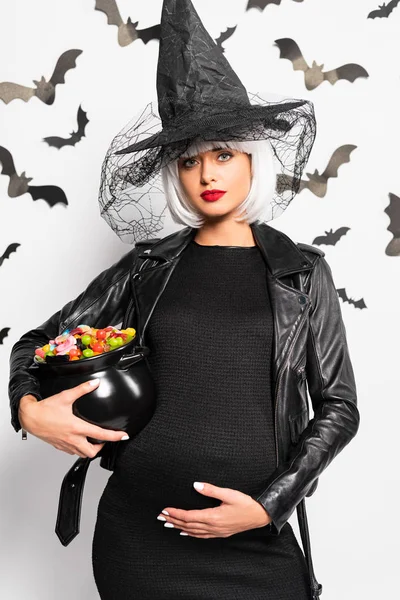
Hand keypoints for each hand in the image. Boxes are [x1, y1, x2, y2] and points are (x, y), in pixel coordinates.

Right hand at [18, 379, 128, 457]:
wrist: (29, 417)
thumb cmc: (45, 409)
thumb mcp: (66, 396)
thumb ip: (82, 389)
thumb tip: (94, 383)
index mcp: (76, 427)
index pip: (100, 435)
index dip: (114, 436)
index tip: (123, 436)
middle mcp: (72, 439)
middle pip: (92, 452)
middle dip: (101, 447)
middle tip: (105, 439)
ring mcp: (65, 444)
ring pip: (82, 454)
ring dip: (90, 449)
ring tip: (93, 440)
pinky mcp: (59, 446)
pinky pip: (72, 452)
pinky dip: (79, 449)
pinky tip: (79, 440)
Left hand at [157, 481, 271, 538]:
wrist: (259, 516)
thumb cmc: (245, 504)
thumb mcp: (229, 493)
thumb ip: (211, 490)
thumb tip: (195, 485)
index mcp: (213, 516)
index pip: (189, 516)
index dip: (176, 513)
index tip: (165, 509)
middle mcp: (212, 526)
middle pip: (188, 525)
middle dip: (173, 520)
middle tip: (160, 517)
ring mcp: (216, 532)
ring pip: (193, 531)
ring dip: (179, 527)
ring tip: (168, 524)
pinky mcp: (220, 533)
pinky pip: (201, 535)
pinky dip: (190, 534)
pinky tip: (185, 532)